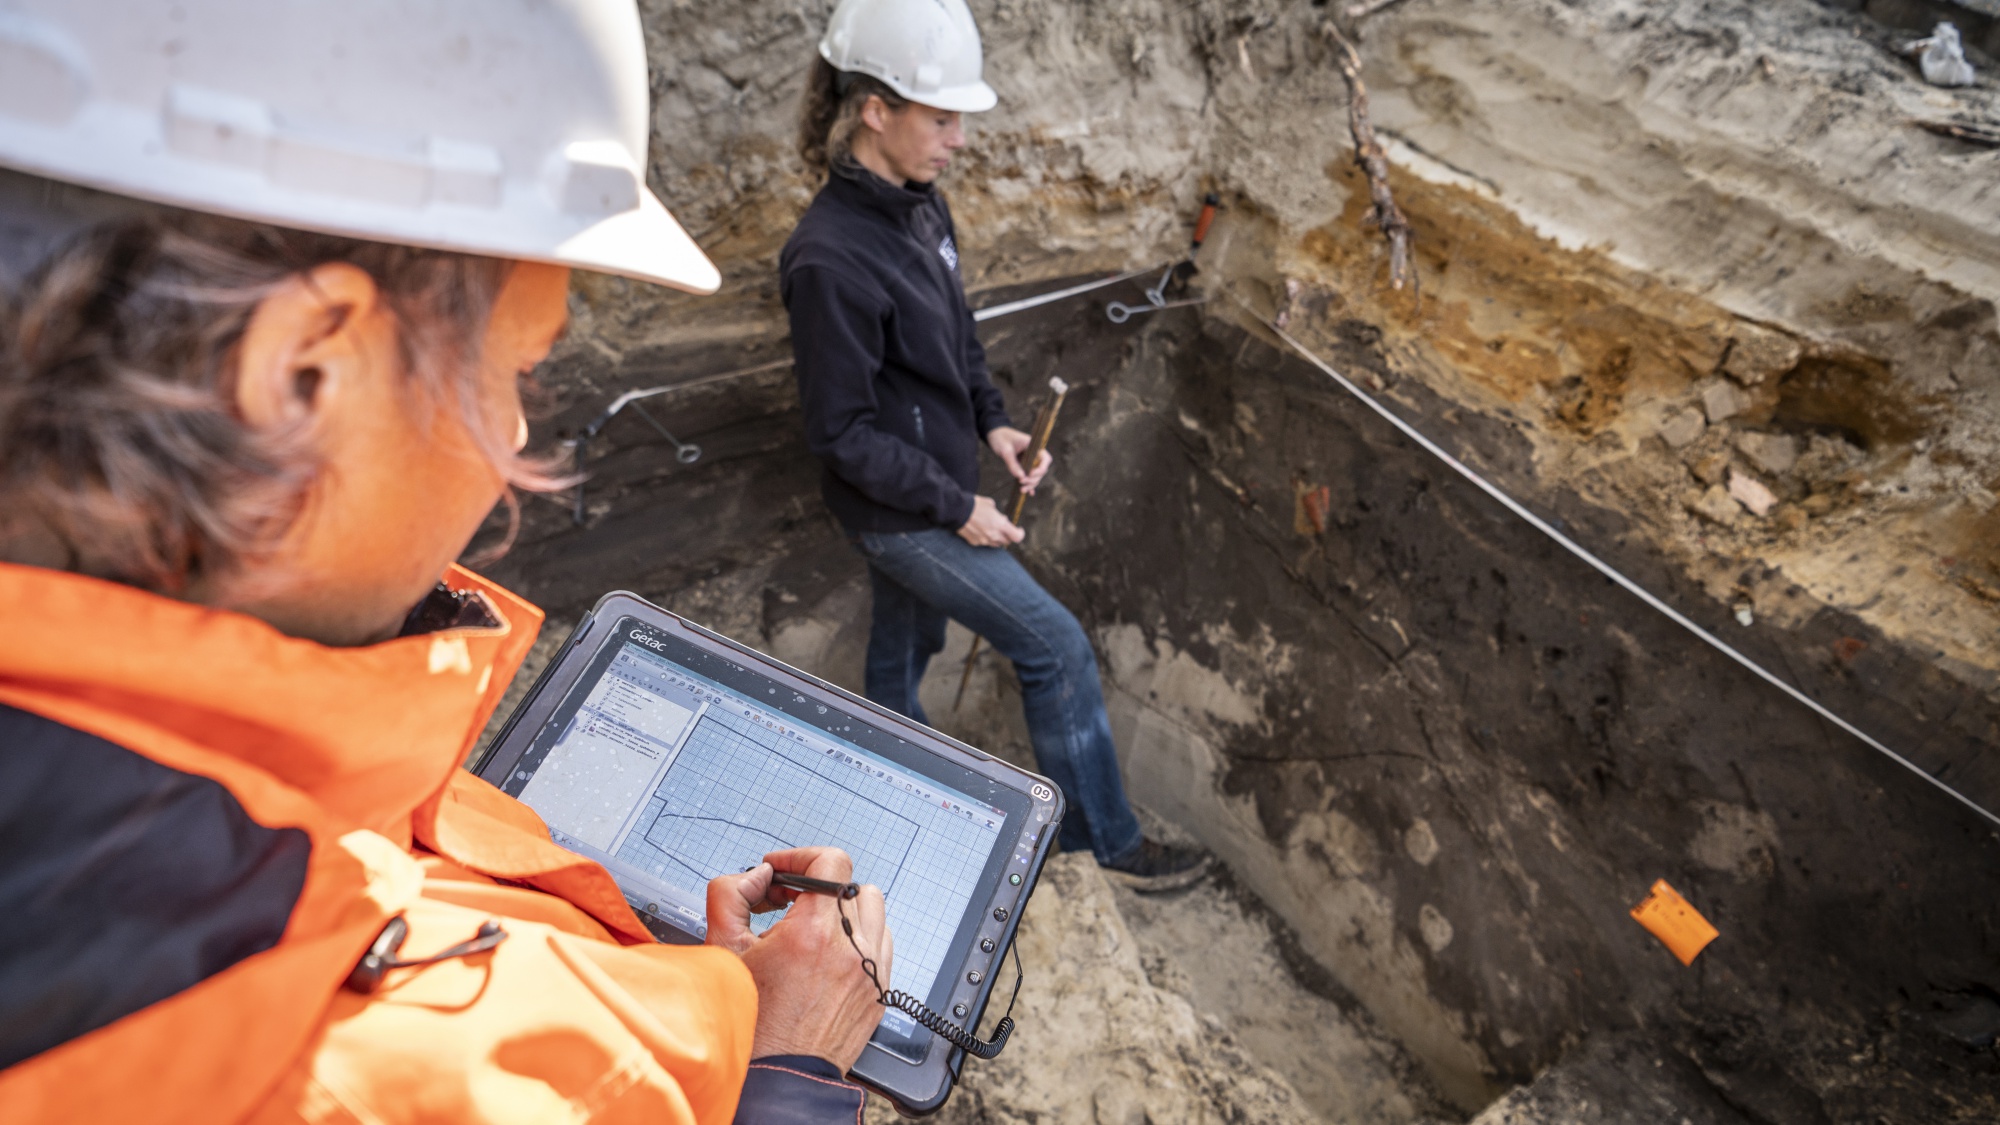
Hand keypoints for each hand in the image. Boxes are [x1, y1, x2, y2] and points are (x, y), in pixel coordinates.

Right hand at [706, 847, 892, 1070]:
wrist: (780, 1074)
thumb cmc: (752, 1022)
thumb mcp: (724, 950)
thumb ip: (730, 895)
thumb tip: (755, 875)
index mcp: (814, 935)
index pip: (832, 861)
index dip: (801, 857)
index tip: (782, 871)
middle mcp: (851, 949)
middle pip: (850, 884)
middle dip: (816, 887)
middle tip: (789, 903)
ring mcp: (872, 970)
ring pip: (873, 909)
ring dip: (844, 909)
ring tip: (814, 928)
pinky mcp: (881, 989)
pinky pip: (882, 942)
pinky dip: (859, 938)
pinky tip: (832, 953)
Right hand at [957, 495, 1023, 546]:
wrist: (957, 510)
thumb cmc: (974, 505)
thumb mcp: (990, 504)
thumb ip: (998, 514)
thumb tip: (1001, 518)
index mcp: (1000, 524)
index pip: (1017, 537)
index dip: (1020, 534)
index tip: (1019, 530)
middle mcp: (994, 535)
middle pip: (1007, 541)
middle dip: (1007, 535)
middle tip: (1004, 528)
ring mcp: (984, 540)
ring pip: (996, 544)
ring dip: (997, 538)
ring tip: (991, 529)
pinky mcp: (975, 542)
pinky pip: (984, 543)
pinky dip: (985, 539)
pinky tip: (980, 530)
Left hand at [987, 426, 1053, 494]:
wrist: (994, 434)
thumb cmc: (1001, 438)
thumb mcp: (1005, 450)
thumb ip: (1012, 463)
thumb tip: (1020, 477)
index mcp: (1034, 446)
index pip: (1046, 459)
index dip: (1041, 469)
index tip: (1030, 474)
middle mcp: (1034, 454)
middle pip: (1041, 470)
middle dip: (1034, 479)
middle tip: (1022, 483)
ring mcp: (1029, 460)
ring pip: (1035, 475)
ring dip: (1031, 484)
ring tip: (1022, 490)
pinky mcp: (1023, 465)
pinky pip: (1028, 475)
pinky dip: (1029, 484)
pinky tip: (1028, 493)